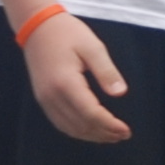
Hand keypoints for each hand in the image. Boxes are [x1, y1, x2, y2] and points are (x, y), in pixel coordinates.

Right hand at [24, 11, 127, 142]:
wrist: (38, 27)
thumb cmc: (69, 34)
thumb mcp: (93, 48)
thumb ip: (107, 72)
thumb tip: (120, 93)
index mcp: (65, 83)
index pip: (90, 113)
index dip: (109, 125)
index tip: (127, 130)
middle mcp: (51, 96)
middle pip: (79, 125)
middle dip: (103, 133)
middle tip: (124, 135)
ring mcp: (44, 99)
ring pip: (68, 127)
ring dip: (91, 135)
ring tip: (112, 136)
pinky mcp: (42, 98)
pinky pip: (59, 122)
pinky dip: (76, 130)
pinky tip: (91, 130)